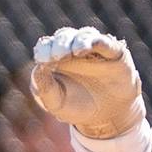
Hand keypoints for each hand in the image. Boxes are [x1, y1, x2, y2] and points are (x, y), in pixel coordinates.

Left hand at [30, 27, 144, 138]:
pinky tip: (92, 46)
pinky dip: (98, 42)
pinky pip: (106, 43)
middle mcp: (73, 50)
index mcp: (54, 59)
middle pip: (64, 36)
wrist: (106, 116)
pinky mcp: (114, 53)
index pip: (45, 46)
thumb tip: (37, 68)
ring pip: (84, 35)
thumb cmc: (76, 106)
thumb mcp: (56, 102)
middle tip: (58, 56)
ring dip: (78, 41)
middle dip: (60, 43)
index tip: (43, 60)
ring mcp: (94, 50)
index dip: (44, 49)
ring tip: (75, 52)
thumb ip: (44, 87)